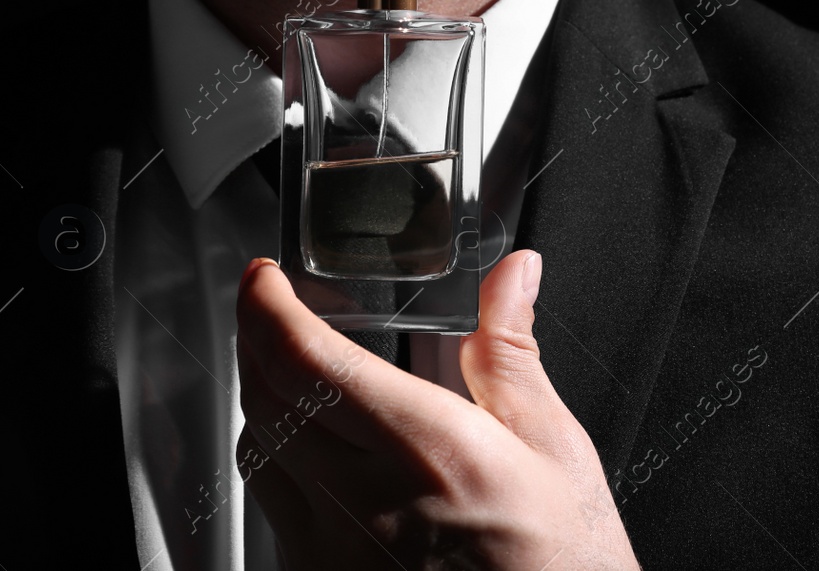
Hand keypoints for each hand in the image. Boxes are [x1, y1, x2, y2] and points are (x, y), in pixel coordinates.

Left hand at [235, 250, 640, 570]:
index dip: (268, 309)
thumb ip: (511, 351)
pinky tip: (311, 442)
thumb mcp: (554, 445)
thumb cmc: (562, 560)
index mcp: (429, 451)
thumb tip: (511, 276)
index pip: (309, 363)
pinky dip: (275, 455)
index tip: (266, 279)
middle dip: (256, 337)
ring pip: (258, 451)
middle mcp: (366, 504)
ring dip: (260, 394)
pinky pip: (273, 504)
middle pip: (266, 399)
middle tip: (270, 304)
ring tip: (288, 364)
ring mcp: (334, 552)